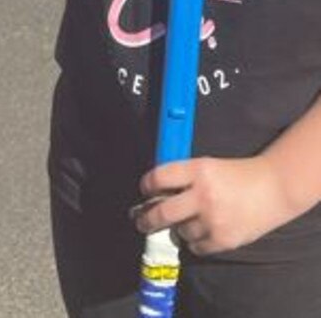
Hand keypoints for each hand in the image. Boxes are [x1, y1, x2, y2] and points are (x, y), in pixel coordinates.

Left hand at [132, 156, 290, 255]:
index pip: (159, 178)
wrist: (273, 188)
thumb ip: (184, 177)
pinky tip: (202, 232)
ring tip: (189, 221)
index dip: (147, 185)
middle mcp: (203, 195)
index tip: (145, 191)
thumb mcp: (208, 165)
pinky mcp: (223, 239)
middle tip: (140, 222)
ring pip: (180, 231)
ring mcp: (213, 220)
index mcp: (198, 170)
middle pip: (162, 212)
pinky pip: (196, 247)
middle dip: (146, 219)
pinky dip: (195, 242)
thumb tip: (156, 192)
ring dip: (180, 228)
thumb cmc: (238, 173)